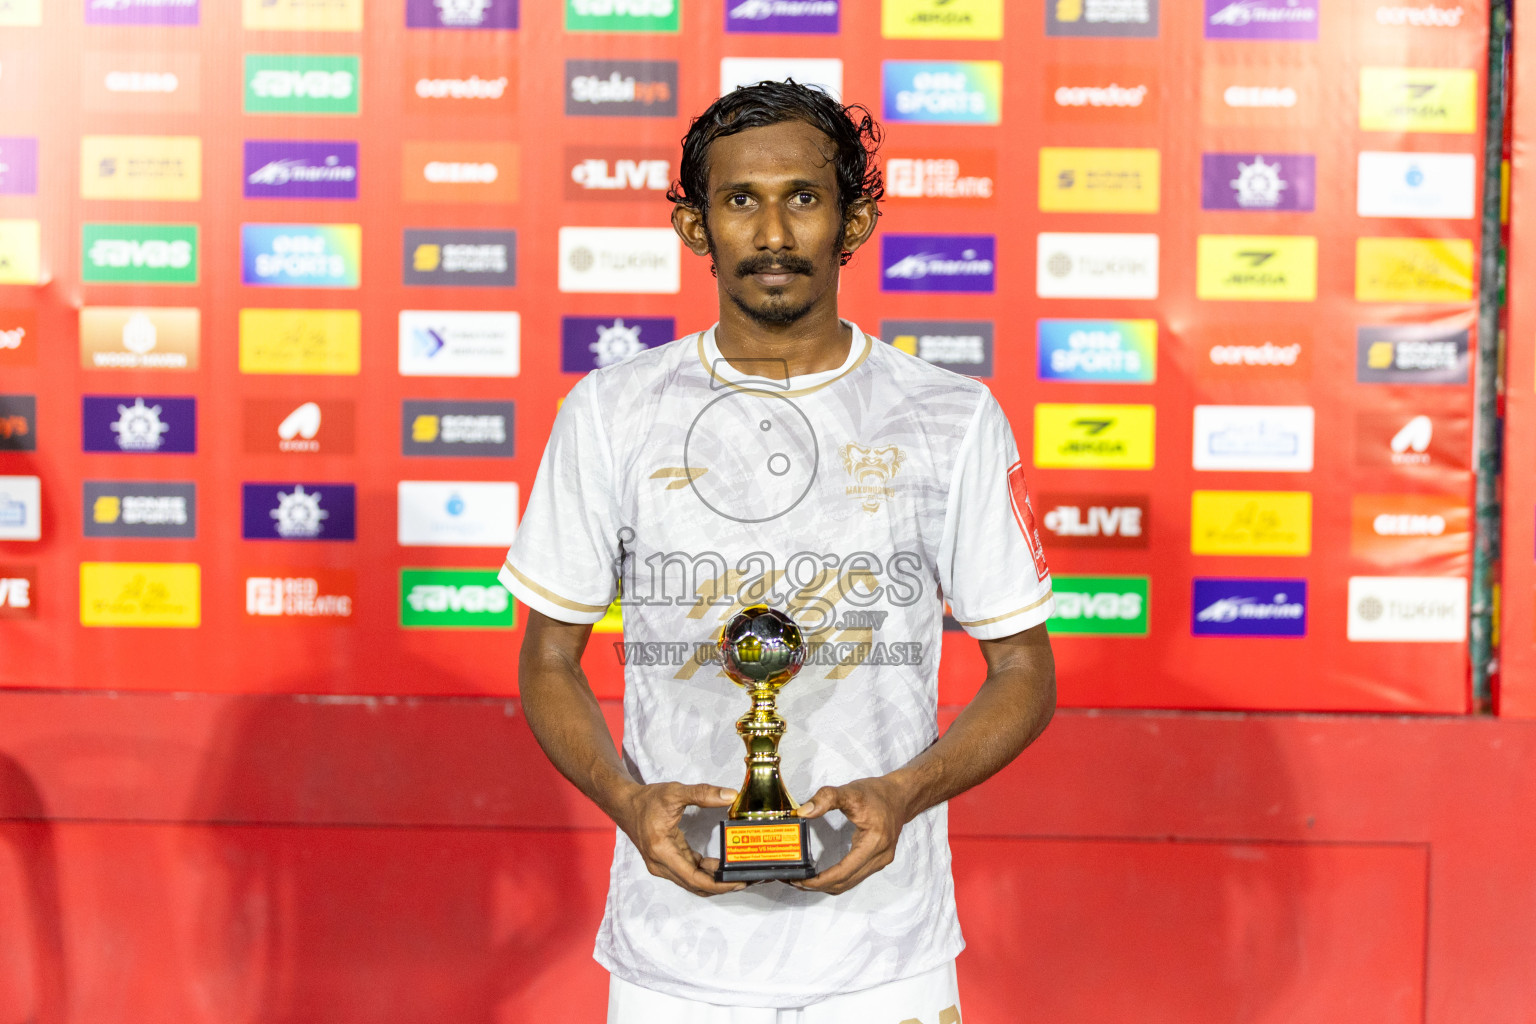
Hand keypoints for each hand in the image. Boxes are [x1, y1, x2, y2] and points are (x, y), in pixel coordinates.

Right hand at [614, 782, 746, 896]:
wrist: (625, 805)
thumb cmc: (646, 800)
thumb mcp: (675, 793)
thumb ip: (703, 794)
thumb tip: (729, 796)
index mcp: (662, 851)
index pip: (694, 878)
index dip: (718, 884)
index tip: (738, 881)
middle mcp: (661, 864)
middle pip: (695, 885)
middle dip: (721, 885)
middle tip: (746, 879)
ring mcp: (662, 866)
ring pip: (692, 882)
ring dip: (714, 880)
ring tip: (736, 874)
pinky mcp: (666, 862)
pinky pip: (688, 873)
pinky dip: (704, 873)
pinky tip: (720, 866)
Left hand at [793, 776, 910, 894]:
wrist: (900, 796)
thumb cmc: (877, 794)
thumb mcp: (850, 791)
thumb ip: (826, 799)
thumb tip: (803, 812)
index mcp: (874, 842)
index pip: (844, 871)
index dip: (821, 880)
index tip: (801, 879)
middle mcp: (879, 858)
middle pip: (846, 883)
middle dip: (819, 886)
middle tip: (795, 880)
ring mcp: (880, 862)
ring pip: (850, 883)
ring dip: (827, 885)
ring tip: (805, 880)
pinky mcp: (876, 862)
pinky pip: (854, 878)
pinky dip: (837, 880)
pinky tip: (822, 875)